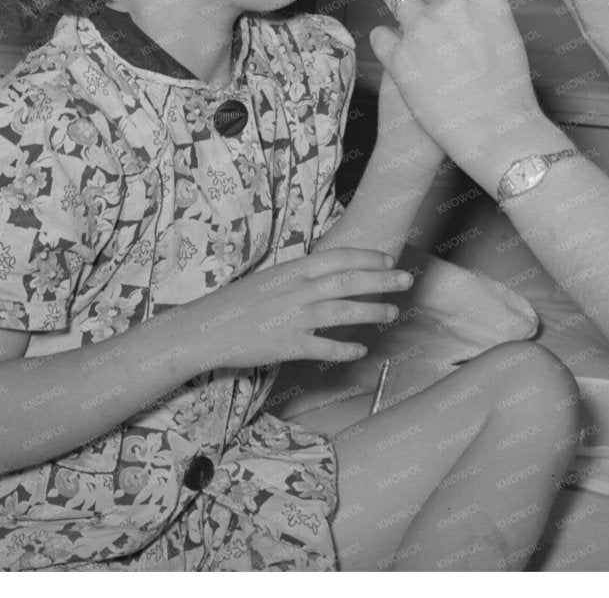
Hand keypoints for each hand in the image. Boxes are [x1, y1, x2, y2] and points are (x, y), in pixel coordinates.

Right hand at [192, 247, 410, 369]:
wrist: (203, 329)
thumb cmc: (235, 304)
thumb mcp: (269, 280)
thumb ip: (298, 278)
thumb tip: (327, 276)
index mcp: (292, 270)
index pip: (338, 258)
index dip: (367, 257)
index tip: (388, 259)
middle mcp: (296, 290)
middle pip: (348, 281)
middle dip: (381, 279)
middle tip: (405, 280)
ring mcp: (293, 317)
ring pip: (342, 311)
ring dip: (372, 311)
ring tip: (392, 312)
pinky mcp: (286, 345)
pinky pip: (323, 348)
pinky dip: (344, 350)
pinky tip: (361, 351)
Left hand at [368, 0, 552, 176]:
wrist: (495, 129)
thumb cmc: (505, 88)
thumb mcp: (504, 32)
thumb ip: (476, 6)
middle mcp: (451, 5)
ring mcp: (422, 28)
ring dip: (393, 3)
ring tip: (401, 20)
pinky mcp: (399, 56)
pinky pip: (380, 33)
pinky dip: (386, 41)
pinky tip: (399, 54)